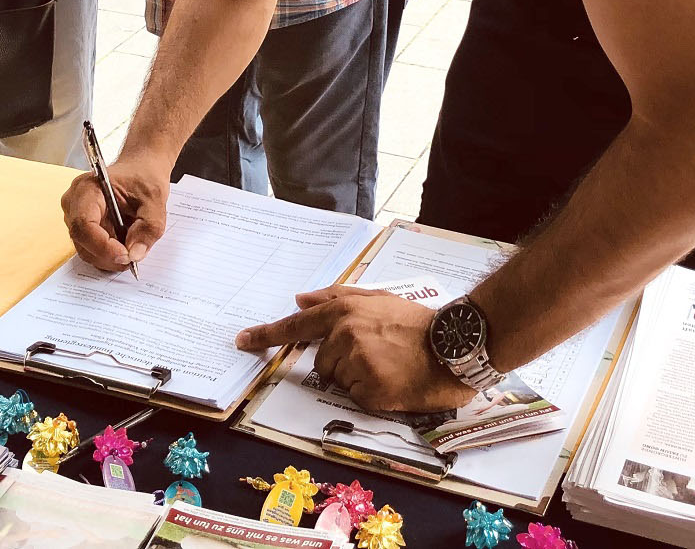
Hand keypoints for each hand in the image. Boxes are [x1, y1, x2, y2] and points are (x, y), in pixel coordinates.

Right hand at [61, 153, 169, 271]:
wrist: (140, 168)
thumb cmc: (144, 177)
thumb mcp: (155, 199)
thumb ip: (148, 227)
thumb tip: (136, 254)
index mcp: (87, 189)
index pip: (84, 224)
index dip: (102, 246)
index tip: (126, 256)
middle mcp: (74, 203)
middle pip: (83, 241)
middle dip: (109, 255)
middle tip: (135, 257)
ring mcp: (75, 216)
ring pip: (86, 250)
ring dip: (110, 257)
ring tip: (133, 248)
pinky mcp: (82, 227)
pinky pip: (91, 249)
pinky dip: (109, 254)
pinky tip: (126, 245)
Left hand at [236, 286, 475, 414]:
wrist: (452, 347)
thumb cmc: (416, 324)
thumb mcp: (377, 299)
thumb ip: (336, 298)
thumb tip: (300, 298)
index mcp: (344, 312)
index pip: (297, 324)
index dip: (267, 334)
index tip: (241, 340)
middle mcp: (344, 335)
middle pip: (323, 360)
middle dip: (344, 361)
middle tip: (379, 353)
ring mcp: (355, 362)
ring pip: (338, 379)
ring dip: (358, 378)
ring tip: (388, 365)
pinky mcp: (368, 388)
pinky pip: (355, 397)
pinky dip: (371, 394)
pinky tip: (392, 381)